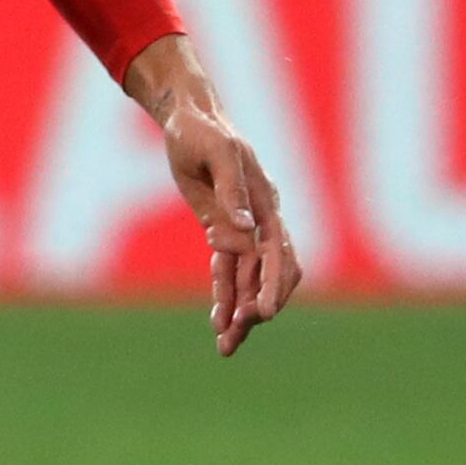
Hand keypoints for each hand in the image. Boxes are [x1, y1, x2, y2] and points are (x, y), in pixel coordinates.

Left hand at [130, 35, 301, 358]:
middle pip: (268, 275)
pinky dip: (226, 296)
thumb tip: (245, 231)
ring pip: (249, 279)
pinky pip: (229, 270)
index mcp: (266, 201)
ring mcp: (244, 227)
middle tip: (233, 339)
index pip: (278, 252)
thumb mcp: (215, 153)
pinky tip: (219, 322)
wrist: (188, 118)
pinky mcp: (224, 230)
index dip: (273, 284)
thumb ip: (230, 191)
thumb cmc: (201, 131)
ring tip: (225, 347)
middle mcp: (261, 219)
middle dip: (256, 309)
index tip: (264, 313)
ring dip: (240, 312)